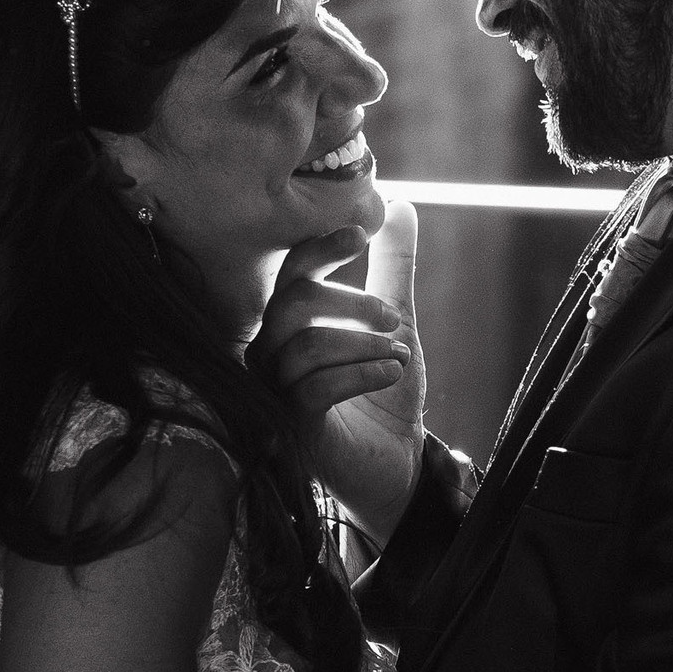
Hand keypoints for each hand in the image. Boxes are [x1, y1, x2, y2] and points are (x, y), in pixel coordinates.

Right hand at [248, 198, 424, 538]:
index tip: (359, 233)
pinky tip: (392, 374)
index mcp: (290, 326)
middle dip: (349, 302)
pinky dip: (362, 373)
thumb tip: (401, 204)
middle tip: (392, 318)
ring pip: (305, 346)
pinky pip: (314, 389)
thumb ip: (393, 268)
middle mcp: (271, 357)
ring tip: (400, 358)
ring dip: (363, 345)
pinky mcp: (292, 431)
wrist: (397, 466)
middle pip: (290, 305)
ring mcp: (275, 395)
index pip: (288, 273)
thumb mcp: (394, 323)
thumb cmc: (384, 395)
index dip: (319, 248)